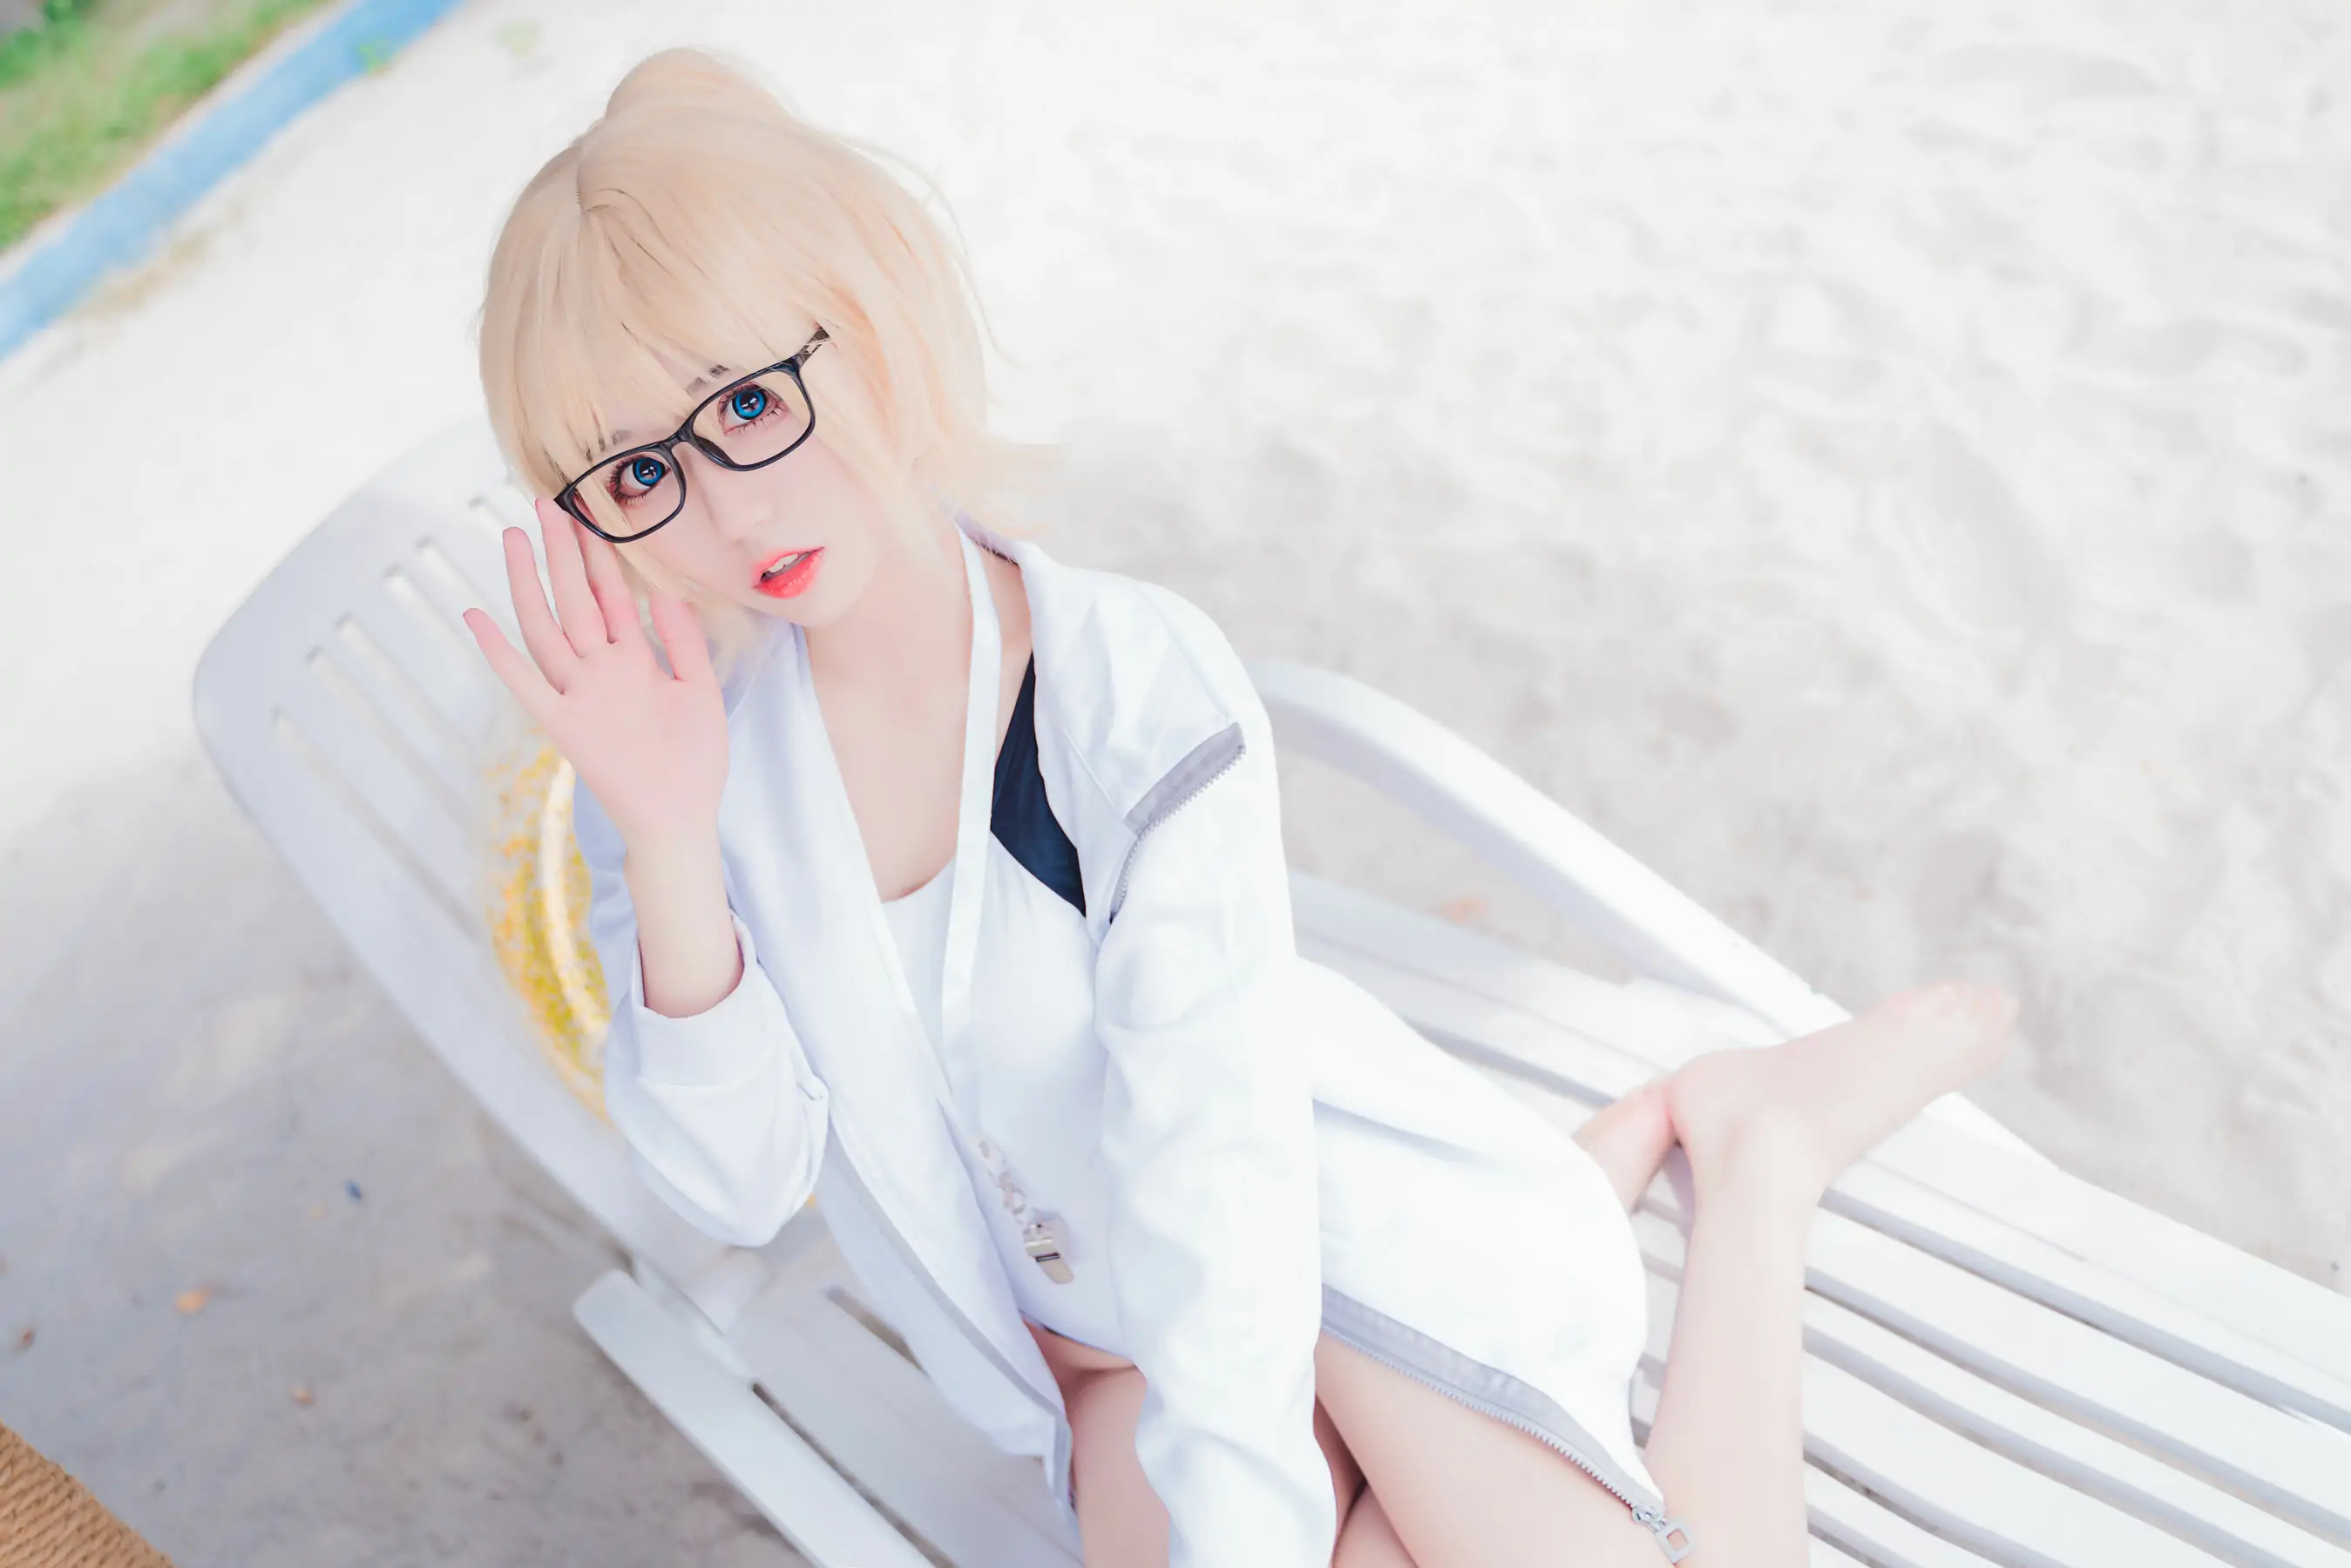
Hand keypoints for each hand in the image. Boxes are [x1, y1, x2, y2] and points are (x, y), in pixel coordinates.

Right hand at [462, 497, 727, 849]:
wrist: (681, 819)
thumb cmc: (696, 760)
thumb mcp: (699, 690)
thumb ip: (683, 641)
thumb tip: (664, 590)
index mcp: (635, 660)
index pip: (612, 596)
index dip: (600, 556)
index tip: (590, 514)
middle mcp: (601, 671)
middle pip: (575, 600)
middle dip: (562, 552)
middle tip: (547, 504)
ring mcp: (579, 695)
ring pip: (547, 628)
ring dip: (529, 584)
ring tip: (514, 537)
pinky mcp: (564, 727)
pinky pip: (526, 685)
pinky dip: (499, 653)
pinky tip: (476, 616)